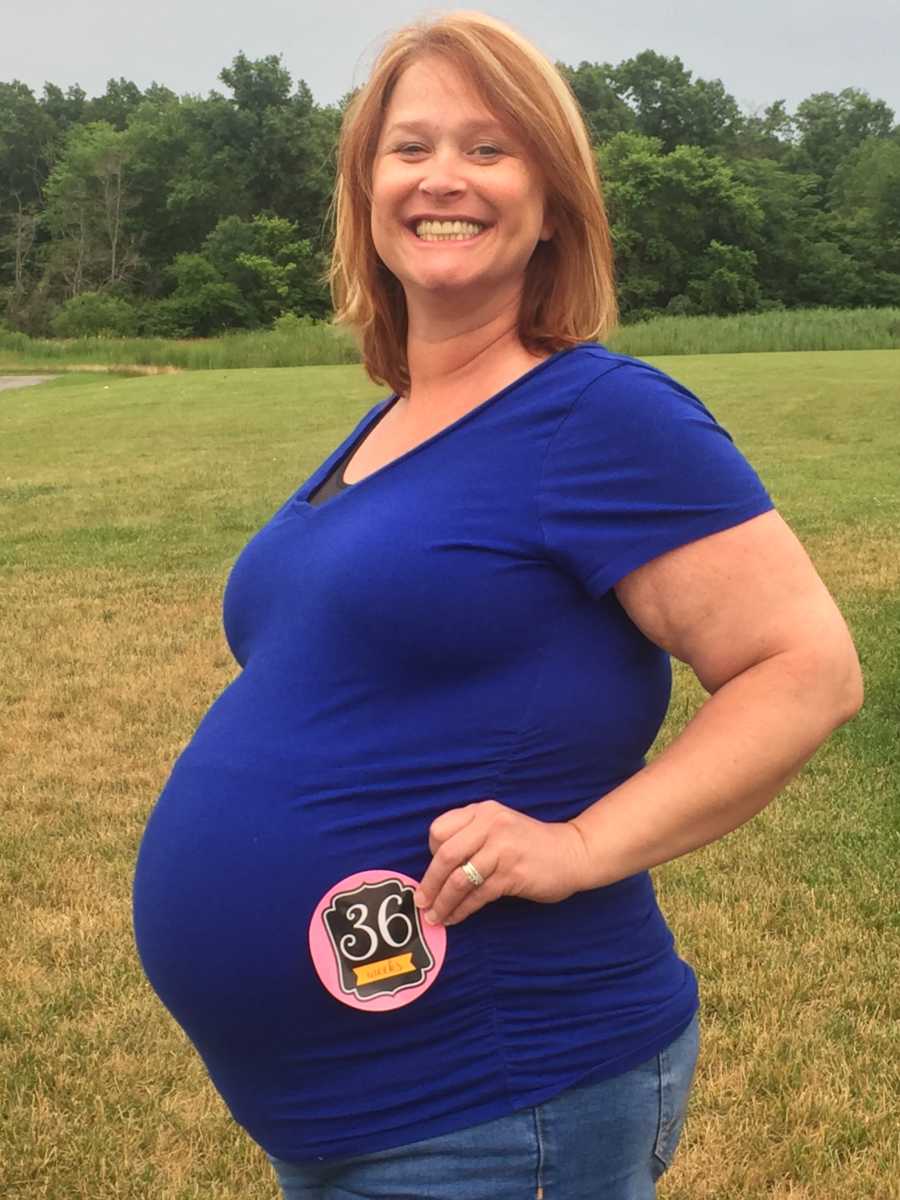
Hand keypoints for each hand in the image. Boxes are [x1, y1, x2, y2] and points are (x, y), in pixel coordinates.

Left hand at [414, 799, 590, 926]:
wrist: (573, 853)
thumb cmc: (531, 843)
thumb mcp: (500, 826)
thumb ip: (472, 836)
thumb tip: (437, 870)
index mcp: (483, 811)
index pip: (439, 829)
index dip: (431, 853)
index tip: (433, 873)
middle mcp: (490, 824)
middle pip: (445, 855)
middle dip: (430, 883)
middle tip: (421, 902)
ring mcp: (502, 848)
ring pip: (460, 879)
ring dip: (443, 902)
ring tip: (435, 917)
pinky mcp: (512, 873)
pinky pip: (478, 895)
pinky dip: (462, 910)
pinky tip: (455, 918)